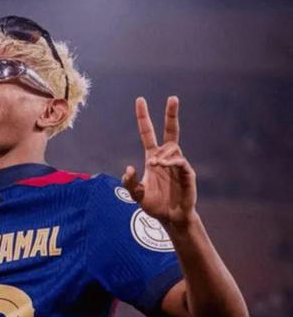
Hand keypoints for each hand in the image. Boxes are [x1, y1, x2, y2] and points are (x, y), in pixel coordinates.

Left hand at [122, 96, 197, 226]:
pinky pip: (180, 161)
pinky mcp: (187, 173)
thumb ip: (129, 183)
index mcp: (153, 158)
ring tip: (154, 165)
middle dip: (171, 114)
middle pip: (170, 131)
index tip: (140, 100)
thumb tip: (129, 168)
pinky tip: (162, 165)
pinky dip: (171, 161)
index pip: (148, 133)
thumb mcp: (136, 194)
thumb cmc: (155, 205)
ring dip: (161, 154)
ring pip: (172, 148)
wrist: (171, 218)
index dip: (144, 117)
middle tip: (173, 97)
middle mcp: (166, 157)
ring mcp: (178, 164)